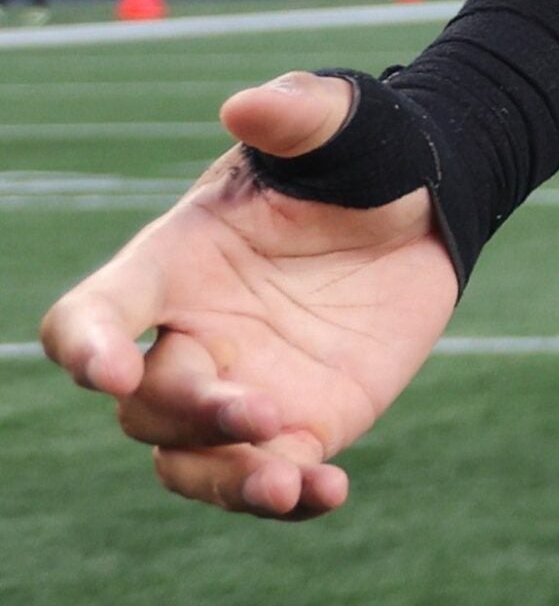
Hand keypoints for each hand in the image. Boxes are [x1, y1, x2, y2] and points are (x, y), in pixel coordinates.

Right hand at [37, 73, 458, 519]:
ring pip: (191, 459)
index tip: (112, 366)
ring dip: (225, 478)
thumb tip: (246, 107)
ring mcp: (241, 387)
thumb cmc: (361, 155)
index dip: (85, 346)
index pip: (92, 315)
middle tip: (259, 409)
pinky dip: (290, 498)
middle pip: (148, 403)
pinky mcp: (304, 422)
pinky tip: (327, 494)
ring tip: (287, 481)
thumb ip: (296, 113)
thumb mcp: (337, 122)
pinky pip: (276, 477)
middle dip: (192, 412)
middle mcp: (193, 336)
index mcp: (174, 265)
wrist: (427, 204)